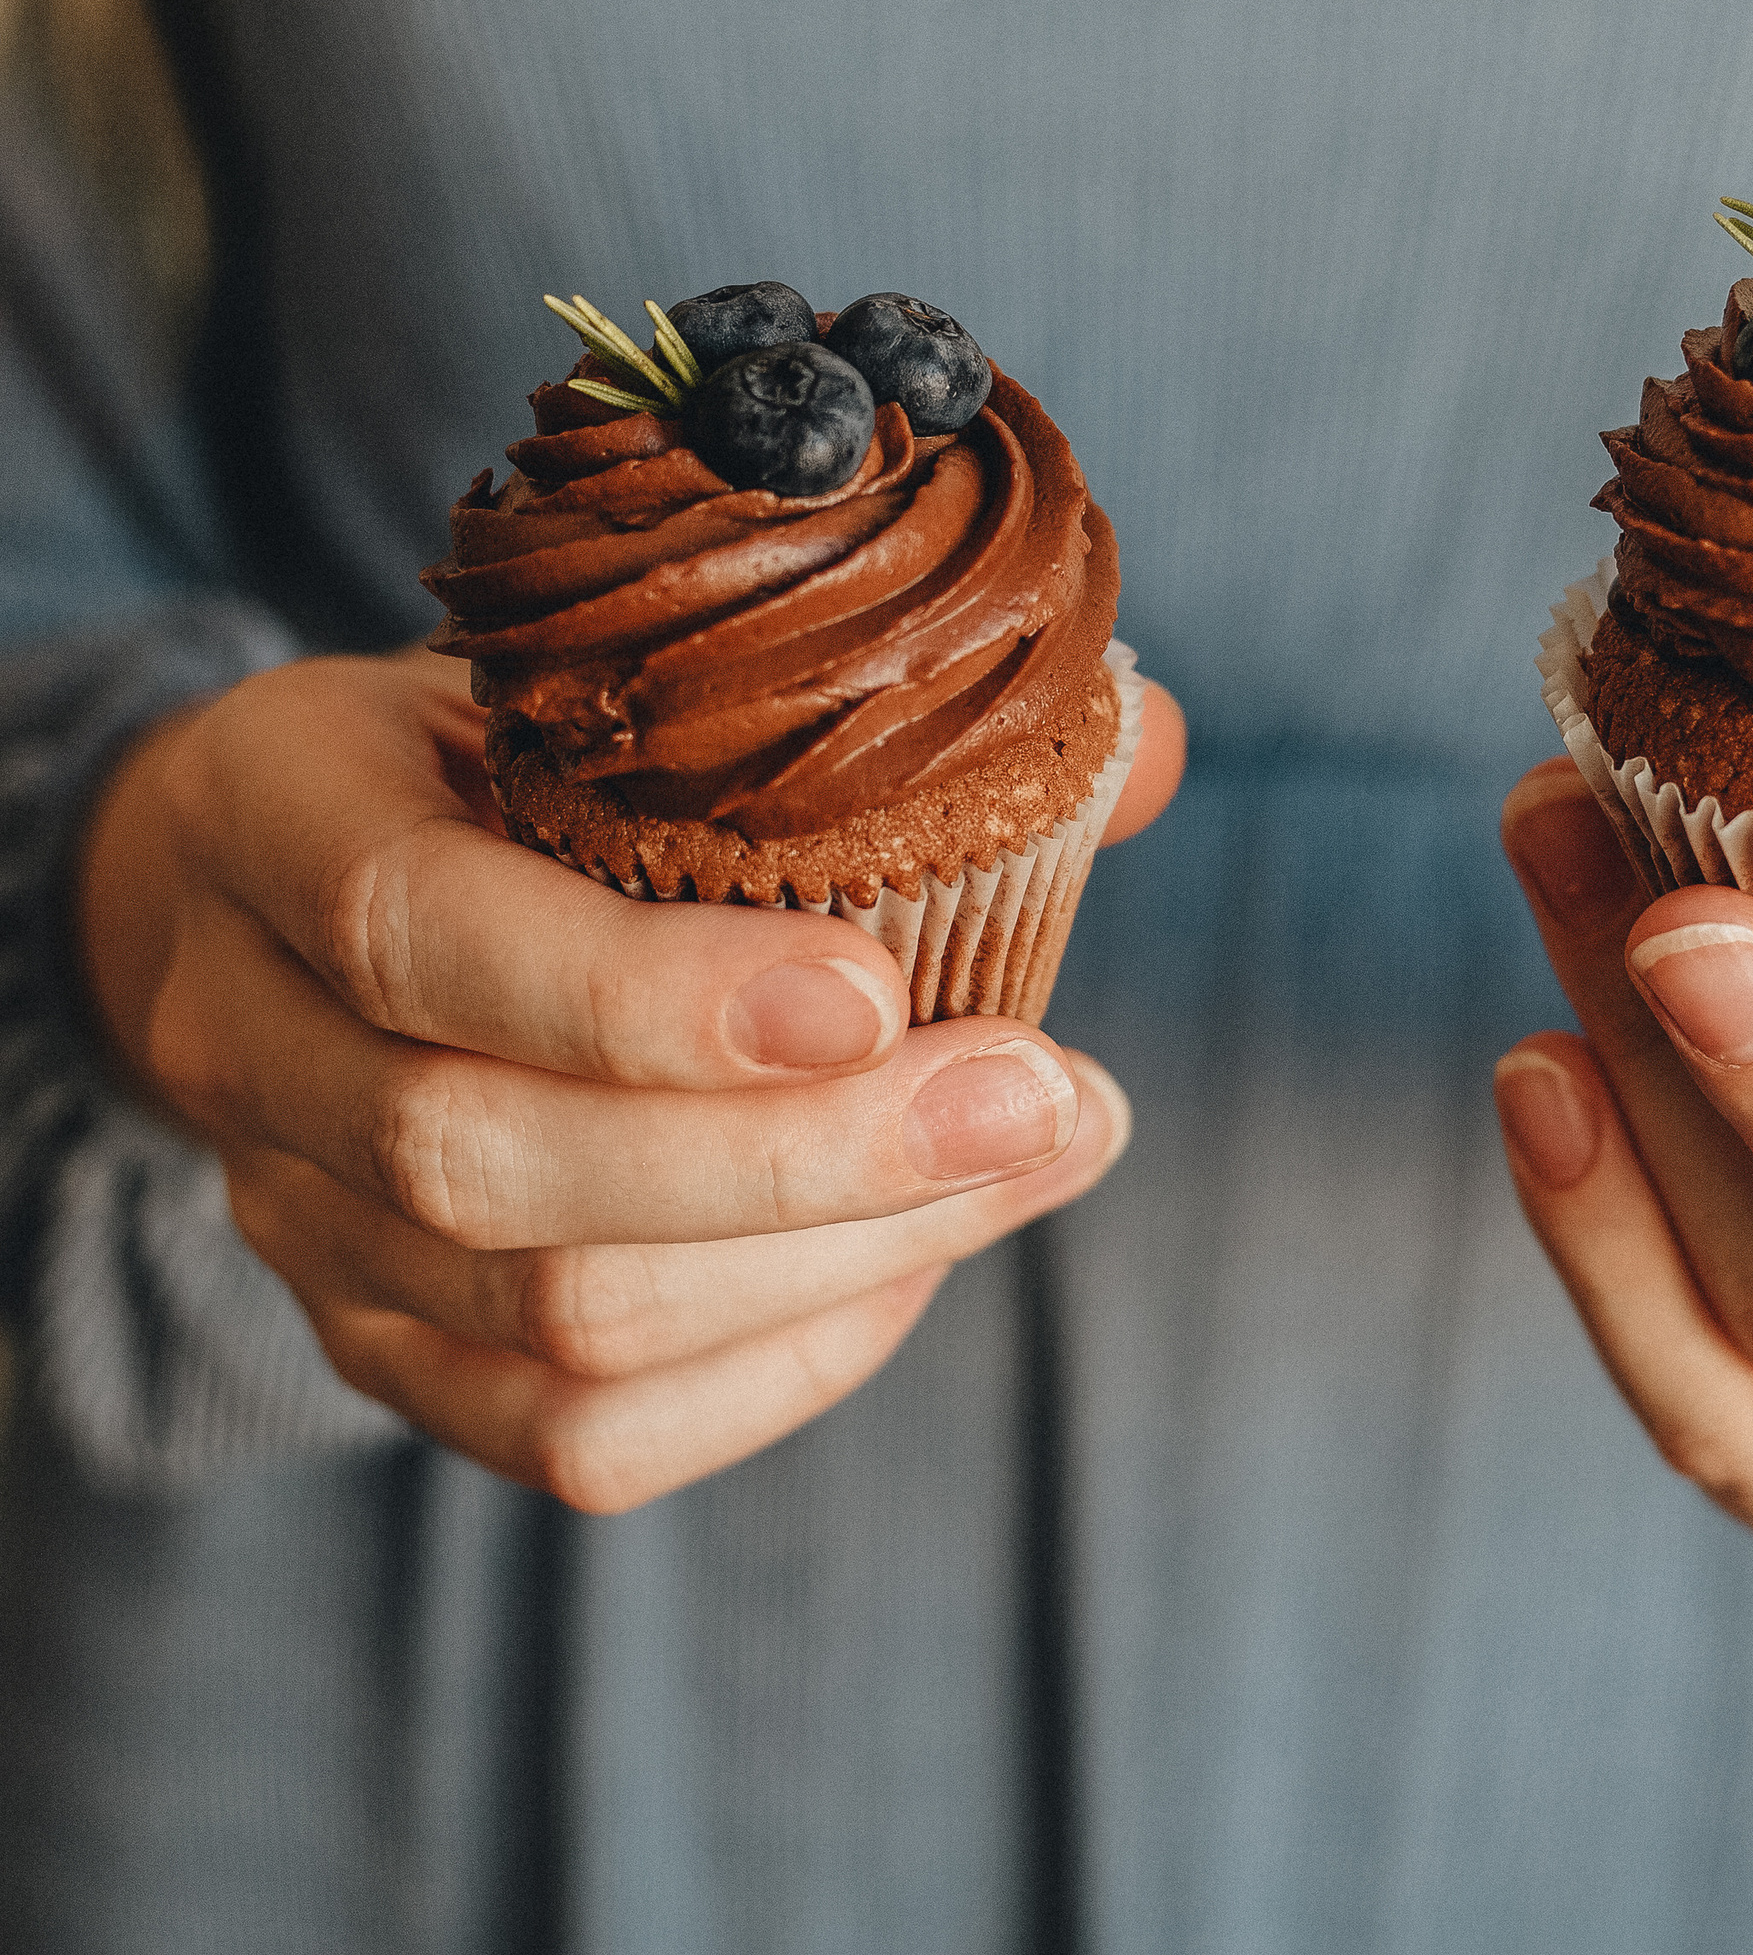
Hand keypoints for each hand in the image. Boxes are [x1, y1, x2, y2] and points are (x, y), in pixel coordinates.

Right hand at [77, 650, 1184, 1511]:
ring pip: (554, 1324)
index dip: (649, 989)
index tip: (883, 989)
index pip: (420, 931)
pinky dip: (781, 1364)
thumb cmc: (489, 749)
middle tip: (1044, 1096)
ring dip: (836, 1258)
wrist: (279, 884)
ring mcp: (296, 1224)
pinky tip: (918, 1266)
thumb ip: (848, 704)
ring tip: (1035, 1155)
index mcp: (281, 819)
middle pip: (493, 1166)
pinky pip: (571, 1438)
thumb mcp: (602, 675)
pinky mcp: (377, 1347)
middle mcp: (248, 1040)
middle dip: (805, 1156)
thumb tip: (1144, 742)